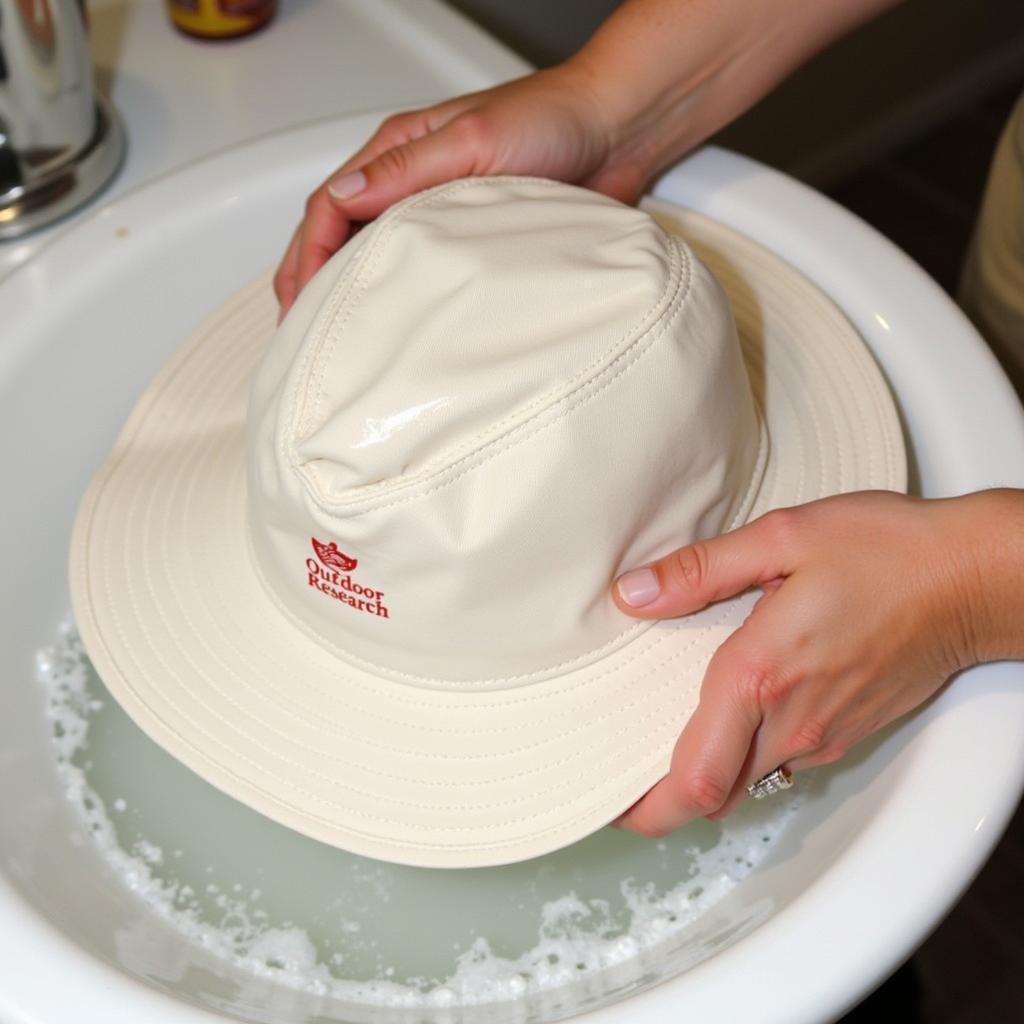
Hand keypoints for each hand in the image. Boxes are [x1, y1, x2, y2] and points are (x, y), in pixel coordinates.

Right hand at [273, 62, 651, 316]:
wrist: (618, 131)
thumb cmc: (552, 119)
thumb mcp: (471, 139)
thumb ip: (406, 167)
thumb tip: (345, 196)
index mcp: (398, 152)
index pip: (329, 206)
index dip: (306, 257)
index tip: (301, 304)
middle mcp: (411, 184)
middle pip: (340, 236)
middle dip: (311, 283)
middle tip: (302, 335)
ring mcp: (439, 214)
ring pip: (377, 258)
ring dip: (351, 294)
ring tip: (337, 340)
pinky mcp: (472, 241)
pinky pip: (424, 274)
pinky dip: (401, 299)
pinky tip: (398, 328)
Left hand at [610, 490, 1014, 837]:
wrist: (972, 581)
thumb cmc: (886, 552)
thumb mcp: (783, 537)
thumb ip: (702, 570)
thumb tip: (634, 593)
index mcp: (761, 676)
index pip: (693, 779)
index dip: (643, 807)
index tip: (607, 801)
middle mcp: (790, 722)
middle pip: (711, 796)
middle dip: (662, 798)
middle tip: (622, 775)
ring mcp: (823, 735)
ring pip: (745, 783)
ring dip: (704, 775)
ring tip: (666, 740)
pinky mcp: (846, 733)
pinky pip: (780, 763)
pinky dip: (745, 756)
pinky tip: (734, 714)